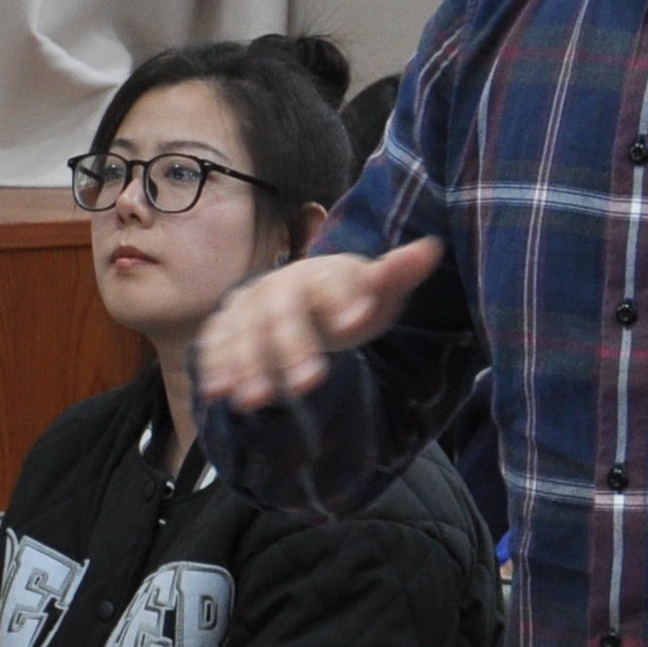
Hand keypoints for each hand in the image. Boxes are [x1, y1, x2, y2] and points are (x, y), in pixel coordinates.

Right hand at [190, 240, 444, 411]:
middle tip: (308, 383)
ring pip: (244, 332)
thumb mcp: (378, 290)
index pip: (329, 285)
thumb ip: (398, 274)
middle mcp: (279, 286)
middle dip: (292, 348)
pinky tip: (218, 392)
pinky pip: (216, 343)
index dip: (340, 301)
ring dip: (246, 364)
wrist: (306, 297)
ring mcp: (248, 305)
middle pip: (282, 315)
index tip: (354, 323)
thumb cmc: (349, 299)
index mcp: (320, 274)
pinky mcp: (227, 324)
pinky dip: (215, 364)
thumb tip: (432, 247)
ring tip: (253, 399)